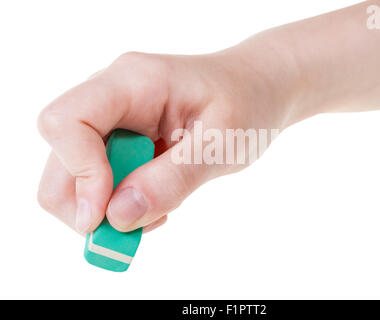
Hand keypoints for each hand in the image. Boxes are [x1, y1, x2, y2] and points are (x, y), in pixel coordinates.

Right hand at [37, 50, 296, 233]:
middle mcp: (111, 97)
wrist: (256, 89)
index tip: (111, 212)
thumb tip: (117, 217)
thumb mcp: (222, 144)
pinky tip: (157, 200)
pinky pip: (99, 181)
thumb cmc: (247, 104)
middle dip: (87, 204)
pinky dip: (120, 204)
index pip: (66, 121)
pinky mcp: (120, 140)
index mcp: (132, 82)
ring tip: (157, 209)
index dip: (79, 173)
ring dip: (107, 208)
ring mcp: (113, 120)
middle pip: (61, 157)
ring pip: (73, 175)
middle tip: (132, 226)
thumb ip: (173, 179)